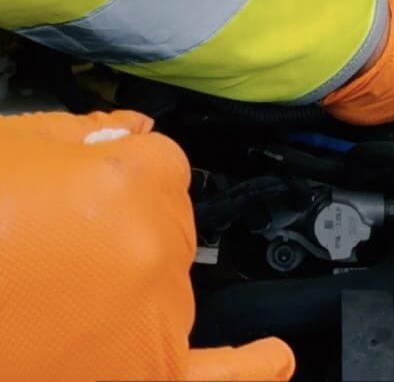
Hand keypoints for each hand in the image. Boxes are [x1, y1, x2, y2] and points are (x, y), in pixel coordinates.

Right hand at [0, 110, 294, 381]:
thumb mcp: (5, 146)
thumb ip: (76, 135)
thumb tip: (130, 129)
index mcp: (129, 179)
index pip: (160, 160)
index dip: (113, 172)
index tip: (76, 187)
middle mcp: (155, 248)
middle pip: (169, 220)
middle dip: (119, 223)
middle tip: (43, 242)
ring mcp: (151, 320)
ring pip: (172, 282)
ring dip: (130, 281)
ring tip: (61, 293)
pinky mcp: (136, 378)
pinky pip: (212, 378)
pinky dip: (248, 369)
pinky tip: (274, 358)